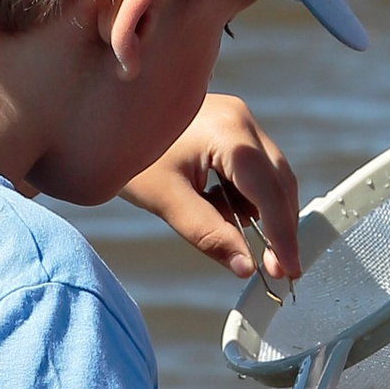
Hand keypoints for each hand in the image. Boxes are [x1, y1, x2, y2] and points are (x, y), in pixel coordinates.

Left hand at [120, 94, 303, 282]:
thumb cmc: (128, 156)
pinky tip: (230, 216)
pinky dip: (251, 198)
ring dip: (267, 214)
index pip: (269, 193)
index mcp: (230, 132)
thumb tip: (247, 268)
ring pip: (272, 176)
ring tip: (248, 245)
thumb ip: (210, 235)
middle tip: (278, 270)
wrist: (101, 117)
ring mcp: (239, 119)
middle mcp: (243, 119)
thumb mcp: (167, 200)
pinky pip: (255, 169)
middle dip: (280, 228)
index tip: (288, 271)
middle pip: (279, 183)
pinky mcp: (231, 126)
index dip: (282, 236)